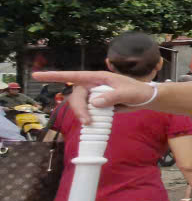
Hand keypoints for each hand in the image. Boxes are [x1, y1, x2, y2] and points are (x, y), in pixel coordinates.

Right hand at [32, 71, 155, 124]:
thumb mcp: (128, 93)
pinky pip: (87, 112)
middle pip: (76, 97)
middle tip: (87, 121)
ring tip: (91, 124)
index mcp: (98, 78)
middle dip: (78, 109)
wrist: (146, 99)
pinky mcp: (98, 106)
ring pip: (80, 106)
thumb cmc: (138, 91)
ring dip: (82, 115)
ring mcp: (94, 96)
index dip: (54, 76)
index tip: (37, 76)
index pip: (73, 76)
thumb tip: (94, 103)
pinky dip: (88, 118)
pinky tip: (94, 124)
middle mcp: (93, 86)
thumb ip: (112, 97)